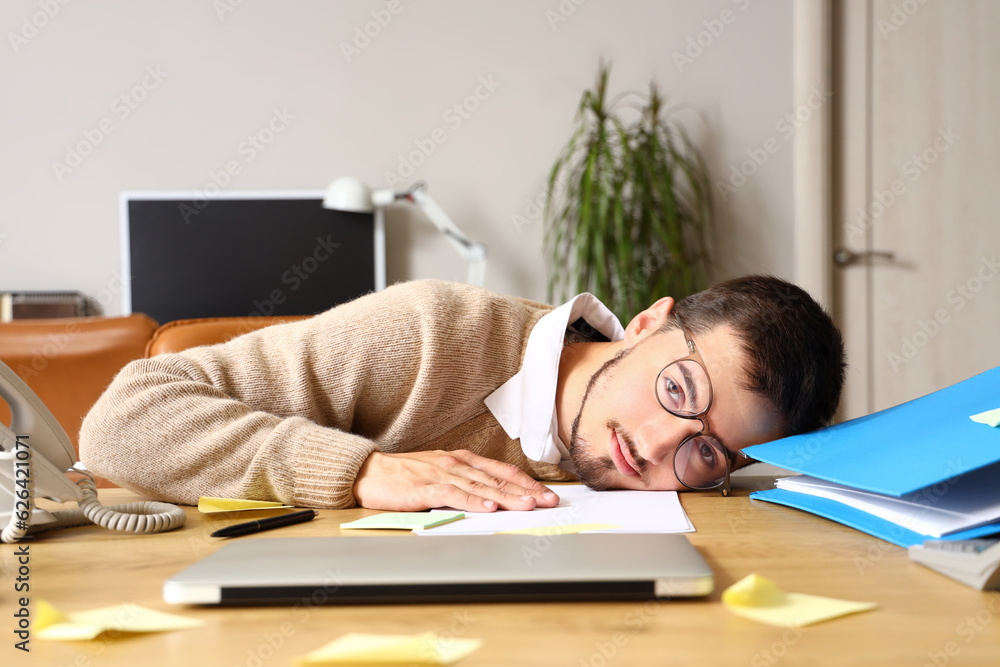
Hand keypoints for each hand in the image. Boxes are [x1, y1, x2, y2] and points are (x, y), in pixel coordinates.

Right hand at [353, 449, 560, 511]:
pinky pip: (454, 495)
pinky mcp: (426, 488)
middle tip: (548, 500)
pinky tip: (488, 508)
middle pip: (497, 478)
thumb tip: (492, 497)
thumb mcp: (439, 472)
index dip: (524, 482)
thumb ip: (464, 482)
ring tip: (528, 505)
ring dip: (506, 497)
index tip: (545, 492)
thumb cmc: (404, 475)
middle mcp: (456, 464)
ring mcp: (441, 474)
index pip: (500, 470)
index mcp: (461, 460)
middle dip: (525, 490)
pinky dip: (473, 502)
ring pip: (480, 487)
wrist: (369, 471)